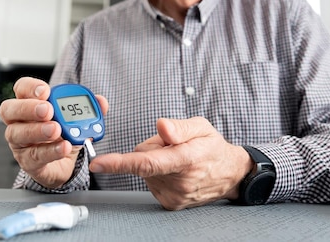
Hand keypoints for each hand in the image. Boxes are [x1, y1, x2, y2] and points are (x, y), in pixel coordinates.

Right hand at [0, 77, 108, 188]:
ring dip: (38, 131)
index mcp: (29, 103)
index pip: (21, 88)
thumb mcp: (76, 119)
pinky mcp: (27, 161)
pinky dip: (51, 151)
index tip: (46, 91)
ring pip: (17, 134)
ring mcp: (19, 142)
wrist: (63, 163)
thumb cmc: (63, 134)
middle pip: (9, 109)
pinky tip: (63, 147)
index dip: (30, 87)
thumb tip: (101, 101)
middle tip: (48, 110)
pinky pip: (34, 156)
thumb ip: (89, 109)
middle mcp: (18, 121)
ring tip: (56, 130)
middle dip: (29, 108)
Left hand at [89, 117, 252, 209]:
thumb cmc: (213, 147)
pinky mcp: (171, 203)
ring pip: (146, 171)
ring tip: (178, 159)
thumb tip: (161, 126)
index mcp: (186, 159)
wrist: (230, 174)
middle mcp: (180, 181)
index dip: (120, 163)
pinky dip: (159, 174)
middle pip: (144, 158)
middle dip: (153, 148)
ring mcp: (175, 195)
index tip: (99, 163)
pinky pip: (151, 182)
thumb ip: (179, 127)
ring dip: (157, 162)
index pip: (147, 162)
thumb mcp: (201, 127)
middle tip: (174, 145)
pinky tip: (176, 171)